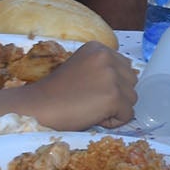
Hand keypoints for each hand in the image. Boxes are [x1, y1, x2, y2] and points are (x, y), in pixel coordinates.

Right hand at [21, 41, 138, 129]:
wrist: (38, 107)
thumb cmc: (56, 93)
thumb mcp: (82, 68)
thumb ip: (103, 69)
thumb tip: (127, 82)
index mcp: (98, 48)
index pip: (124, 67)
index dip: (112, 84)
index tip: (91, 90)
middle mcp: (107, 57)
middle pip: (131, 81)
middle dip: (117, 95)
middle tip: (91, 101)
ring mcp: (111, 76)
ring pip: (132, 98)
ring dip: (116, 109)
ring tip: (91, 109)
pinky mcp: (113, 96)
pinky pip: (127, 115)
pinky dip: (113, 122)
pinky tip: (94, 117)